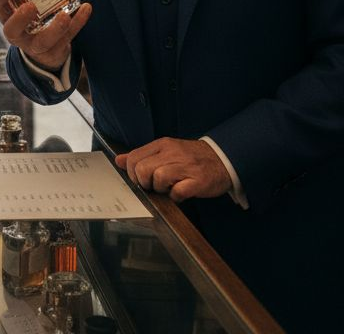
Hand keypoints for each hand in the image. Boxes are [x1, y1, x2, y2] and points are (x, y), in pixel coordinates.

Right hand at [0, 0, 91, 70]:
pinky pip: (68, 37)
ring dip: (55, 28)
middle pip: (13, 31)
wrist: (46, 51)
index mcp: (8, 19)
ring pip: (44, 41)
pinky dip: (78, 22)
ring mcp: (37, 45)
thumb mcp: (26, 4)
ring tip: (64, 15)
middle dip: (20, 19)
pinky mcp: (56, 50)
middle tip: (30, 6)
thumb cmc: (34, 20)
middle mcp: (19, 34)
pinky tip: (86, 8)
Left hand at [115, 138, 231, 202]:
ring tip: (170, 188)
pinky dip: (177, 197)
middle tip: (155, 186)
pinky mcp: (198, 181)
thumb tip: (119, 160)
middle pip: (143, 170)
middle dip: (145, 183)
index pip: (134, 158)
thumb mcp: (165, 151)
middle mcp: (173, 153)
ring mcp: (186, 166)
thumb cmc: (192, 158)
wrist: (224, 159)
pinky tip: (182, 193)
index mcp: (163, 145)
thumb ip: (142, 156)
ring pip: (158, 179)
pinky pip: (178, 192)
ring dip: (161, 189)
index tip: (142, 179)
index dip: (133, 174)